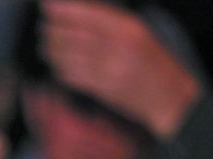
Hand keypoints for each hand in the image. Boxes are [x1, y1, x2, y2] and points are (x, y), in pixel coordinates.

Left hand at [40, 0, 198, 138]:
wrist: (169, 96)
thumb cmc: (151, 61)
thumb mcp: (137, 33)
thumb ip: (109, 23)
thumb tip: (76, 12)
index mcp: (129, 28)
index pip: (88, 14)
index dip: (63, 9)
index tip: (45, 5)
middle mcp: (119, 47)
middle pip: (74, 35)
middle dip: (52, 31)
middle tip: (44, 29)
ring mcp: (110, 69)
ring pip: (69, 56)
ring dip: (52, 50)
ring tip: (47, 46)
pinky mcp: (103, 89)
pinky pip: (72, 76)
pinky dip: (61, 69)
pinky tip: (58, 65)